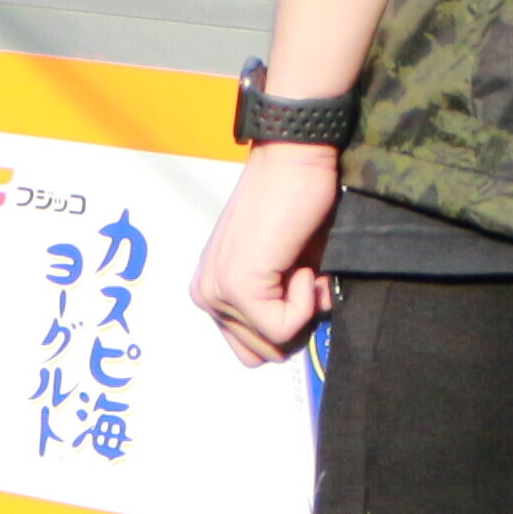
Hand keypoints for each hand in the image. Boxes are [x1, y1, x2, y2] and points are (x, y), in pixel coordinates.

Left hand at [190, 143, 338, 364]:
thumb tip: (298, 341)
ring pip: (276, 343)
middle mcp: (206, 295)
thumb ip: (279, 307)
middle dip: (296, 322)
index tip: (298, 278)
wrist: (294, 160)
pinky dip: (306, 300)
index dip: (289, 323)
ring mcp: (218, 293)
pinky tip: (299, 262)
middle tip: (303, 273)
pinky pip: (284, 328)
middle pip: (262, 353)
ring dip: (303, 308)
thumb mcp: (285, 270)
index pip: (252, 347)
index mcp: (212, 290)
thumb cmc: (296, 204)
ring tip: (300, 263)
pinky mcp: (238, 289)